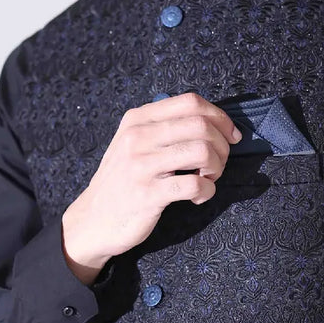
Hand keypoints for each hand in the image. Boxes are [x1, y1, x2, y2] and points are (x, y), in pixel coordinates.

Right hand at [61, 91, 241, 272]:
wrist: (93, 220)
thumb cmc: (122, 182)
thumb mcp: (133, 143)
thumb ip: (164, 128)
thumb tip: (212, 122)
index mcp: (138, 119)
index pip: (190, 102)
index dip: (219, 117)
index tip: (230, 135)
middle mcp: (137, 136)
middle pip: (200, 125)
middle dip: (222, 145)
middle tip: (217, 164)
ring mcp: (141, 165)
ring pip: (201, 151)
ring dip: (217, 167)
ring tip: (208, 178)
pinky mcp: (148, 194)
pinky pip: (194, 184)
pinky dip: (207, 191)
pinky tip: (198, 196)